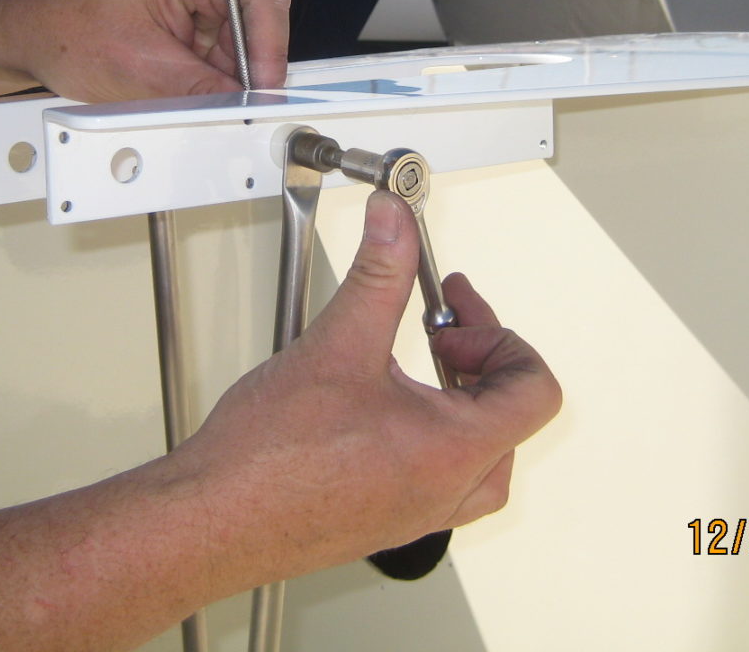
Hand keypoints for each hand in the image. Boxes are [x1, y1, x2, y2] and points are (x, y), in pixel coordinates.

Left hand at [17, 0, 290, 102]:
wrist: (25, 32)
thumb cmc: (65, 28)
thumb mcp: (141, 68)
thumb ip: (201, 90)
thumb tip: (242, 107)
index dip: (269, 44)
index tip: (264, 85)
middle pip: (254, 20)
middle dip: (248, 65)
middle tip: (240, 103)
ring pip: (236, 43)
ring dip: (227, 76)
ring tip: (200, 100)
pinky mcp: (180, 23)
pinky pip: (213, 54)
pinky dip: (208, 79)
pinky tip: (190, 94)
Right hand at [168, 190, 561, 586]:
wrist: (213, 519)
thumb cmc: (268, 460)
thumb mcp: (337, 343)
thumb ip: (378, 274)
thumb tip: (395, 226)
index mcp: (454, 450)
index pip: (534, 390)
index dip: (500, 336)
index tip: (454, 315)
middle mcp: (447, 491)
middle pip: (512, 419)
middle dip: (480, 360)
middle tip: (439, 329)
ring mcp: (419, 515)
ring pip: (480, 456)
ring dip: (460, 402)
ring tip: (415, 368)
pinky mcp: (387, 522)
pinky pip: (440, 478)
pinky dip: (429, 433)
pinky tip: (379, 407)